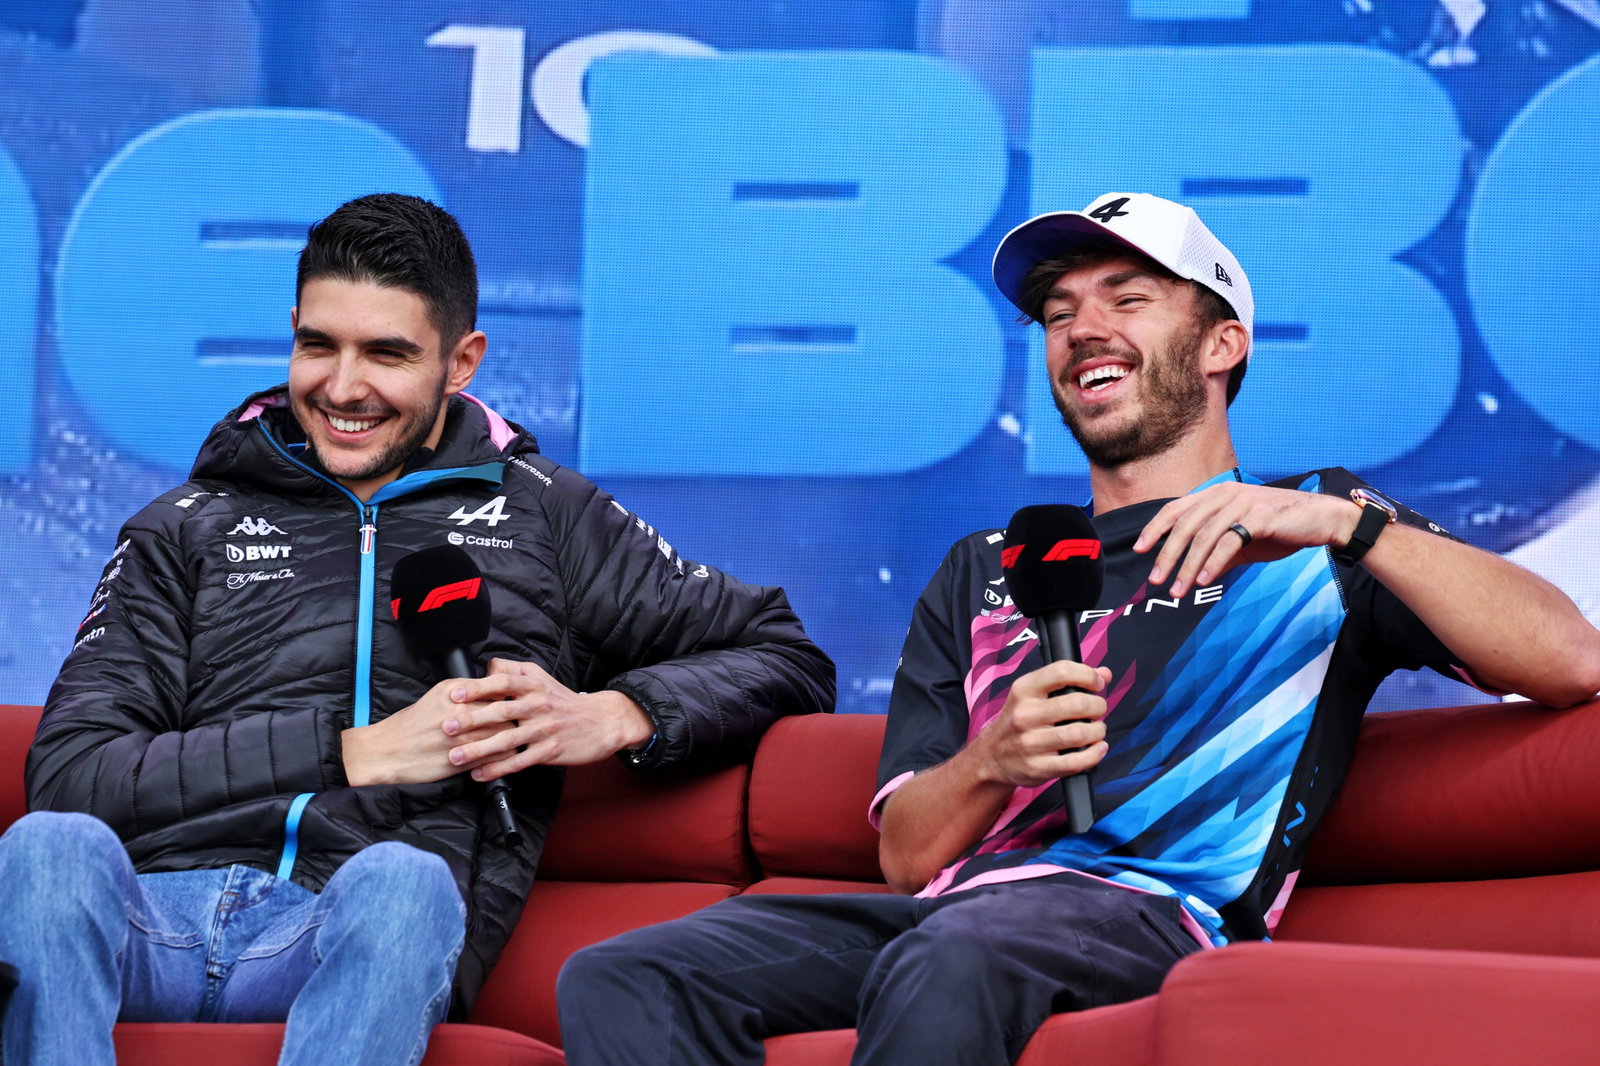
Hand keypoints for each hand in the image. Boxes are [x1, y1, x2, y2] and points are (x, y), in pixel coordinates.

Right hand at [342, 679, 516, 786]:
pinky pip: (495, 758)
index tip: (517, 704)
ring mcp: (462, 737)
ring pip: (504, 735)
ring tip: (514, 740)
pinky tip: (501, 756)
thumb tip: (495, 691)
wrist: (386, 752)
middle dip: (514, 719)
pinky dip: (502, 757)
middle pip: (504, 712)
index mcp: (454, 692)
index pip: (498, 690)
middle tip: (521, 723)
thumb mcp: (438, 696)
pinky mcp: (462, 761)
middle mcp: (459, 712)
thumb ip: (467, 692)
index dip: (510, 699)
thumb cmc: (411, 725)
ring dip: (512, 739)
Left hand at [440, 659, 655, 780]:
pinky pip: (519, 761)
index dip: (478, 688)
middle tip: (446, 727)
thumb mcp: (543, 678)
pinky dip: (498, 769)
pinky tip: (480, 774)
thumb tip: (487, 667)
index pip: (503, 682)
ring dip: (478, 750)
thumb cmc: (565, 701)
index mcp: (534, 686)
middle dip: (471, 720)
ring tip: (455, 757)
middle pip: (501, 712)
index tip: (455, 694)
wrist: (601, 722)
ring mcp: (544, 730)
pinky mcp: (550, 751)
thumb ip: (514, 670)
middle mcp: (539, 706)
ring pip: (507, 740)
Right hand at [968, 660, 1111, 788]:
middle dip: (1098, 706)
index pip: (1061, 672)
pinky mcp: (1037, 767)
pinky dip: (1095, 754)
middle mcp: (1024, 714)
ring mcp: (1030, 743)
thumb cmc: (1018, 721)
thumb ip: (1069, 681)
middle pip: (1077, 704)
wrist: (991, 756)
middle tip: (1097, 710)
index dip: (1088, 675)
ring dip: (1098, 731)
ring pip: (1080, 733)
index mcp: (1023, 690)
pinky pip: (1076, 762)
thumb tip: (1104, 674)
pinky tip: (1096, 748)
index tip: (1097, 683)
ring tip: (1096, 730)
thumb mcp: (1033, 694)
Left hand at [1135, 482, 1360, 595]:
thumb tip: (1194, 574)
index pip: (1176, 510)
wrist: (1323, 520)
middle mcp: (1225, 494)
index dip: (1155, 529)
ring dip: (1188, 566)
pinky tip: (1205, 580)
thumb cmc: (1281, 528)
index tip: (1139, 550)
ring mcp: (1242, 502)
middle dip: (1167, 555)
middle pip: (1184, 525)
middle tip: (1155, 580)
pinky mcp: (1260, 516)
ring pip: (1204, 536)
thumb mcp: (1243, 542)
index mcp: (1216, 494)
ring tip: (1179, 591)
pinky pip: (1229, 541)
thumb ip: (1218, 554)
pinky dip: (1214, 562)